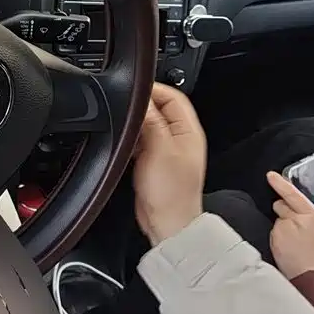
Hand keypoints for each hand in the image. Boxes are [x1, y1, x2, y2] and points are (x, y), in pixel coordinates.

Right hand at [133, 83, 206, 245]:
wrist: (167, 223)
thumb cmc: (171, 193)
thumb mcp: (160, 150)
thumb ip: (151, 122)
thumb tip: (141, 100)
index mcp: (188, 131)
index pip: (173, 96)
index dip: (153, 90)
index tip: (132, 91)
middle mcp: (179, 138)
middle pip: (159, 109)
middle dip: (140, 107)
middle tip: (124, 110)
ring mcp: (166, 150)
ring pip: (148, 125)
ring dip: (135, 125)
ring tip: (125, 130)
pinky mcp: (153, 161)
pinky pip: (140, 141)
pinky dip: (131, 140)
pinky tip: (125, 147)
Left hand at [266, 171, 313, 279]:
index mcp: (312, 216)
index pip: (292, 194)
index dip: (280, 184)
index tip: (271, 176)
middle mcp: (293, 221)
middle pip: (280, 207)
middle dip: (284, 211)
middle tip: (294, 225)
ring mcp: (281, 232)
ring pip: (278, 225)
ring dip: (283, 230)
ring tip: (297, 247)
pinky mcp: (272, 244)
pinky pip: (274, 238)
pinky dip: (280, 242)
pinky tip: (291, 253)